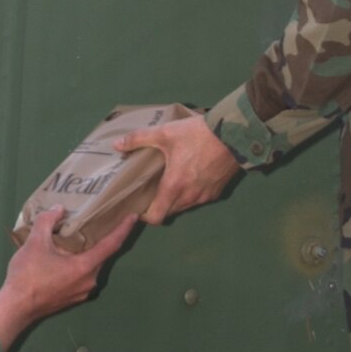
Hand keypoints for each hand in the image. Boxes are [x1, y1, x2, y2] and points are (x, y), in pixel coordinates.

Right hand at [0, 208, 137, 350]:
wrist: (15, 308)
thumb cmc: (28, 275)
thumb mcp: (35, 242)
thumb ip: (48, 221)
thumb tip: (58, 209)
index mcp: (86, 267)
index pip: (112, 244)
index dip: (123, 229)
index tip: (133, 217)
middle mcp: (90, 281)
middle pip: (102, 255)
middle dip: (102, 238)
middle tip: (101, 221)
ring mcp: (82, 292)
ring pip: (90, 266)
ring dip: (88, 251)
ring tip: (80, 236)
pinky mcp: (72, 298)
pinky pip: (81, 276)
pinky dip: (79, 263)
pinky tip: (67, 255)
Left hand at [113, 114, 239, 222]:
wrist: (233, 134)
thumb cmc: (197, 134)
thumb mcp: (165, 133)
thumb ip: (139, 139)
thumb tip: (117, 145)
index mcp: (174, 187)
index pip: (156, 217)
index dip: (146, 216)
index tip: (140, 205)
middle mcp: (189, 197)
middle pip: (169, 212)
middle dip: (159, 205)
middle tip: (152, 190)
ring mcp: (205, 196)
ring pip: (184, 207)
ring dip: (175, 200)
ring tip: (170, 183)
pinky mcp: (217, 192)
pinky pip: (199, 200)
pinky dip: (191, 194)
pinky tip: (189, 178)